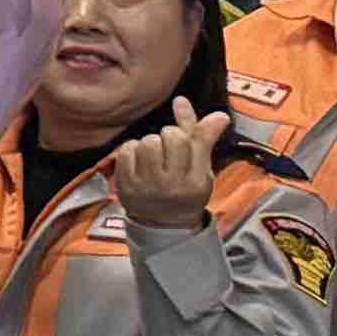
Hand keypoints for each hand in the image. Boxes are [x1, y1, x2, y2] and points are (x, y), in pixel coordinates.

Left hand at [107, 100, 227, 234]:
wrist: (163, 224)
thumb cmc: (186, 189)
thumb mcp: (202, 169)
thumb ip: (202, 138)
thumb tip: (210, 111)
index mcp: (196, 181)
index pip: (190, 140)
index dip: (184, 125)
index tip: (180, 117)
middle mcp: (172, 185)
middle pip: (169, 137)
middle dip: (168, 135)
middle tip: (168, 147)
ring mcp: (147, 186)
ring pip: (147, 142)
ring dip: (150, 142)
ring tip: (154, 156)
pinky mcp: (126, 185)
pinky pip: (127, 150)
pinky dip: (132, 149)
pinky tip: (138, 160)